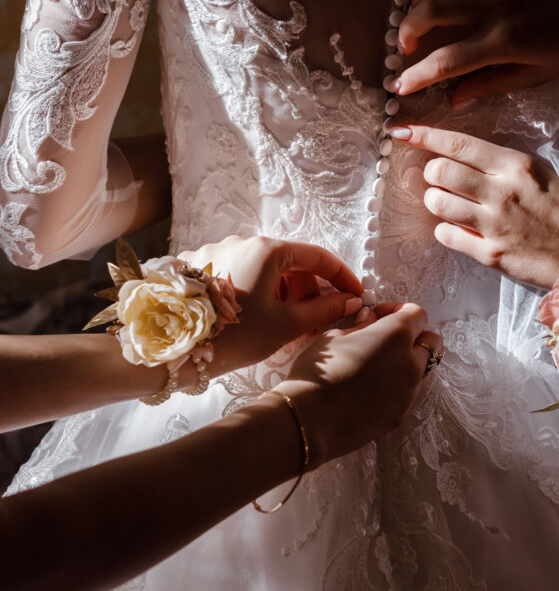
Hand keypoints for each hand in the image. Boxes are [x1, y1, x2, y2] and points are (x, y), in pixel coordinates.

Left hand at [178, 236, 363, 373]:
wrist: (171, 349)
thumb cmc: (235, 336)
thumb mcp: (287, 325)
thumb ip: (325, 309)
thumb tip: (350, 300)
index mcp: (268, 250)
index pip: (318, 256)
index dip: (341, 277)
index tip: (355, 294)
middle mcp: (241, 241)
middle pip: (289, 262)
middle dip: (309, 289)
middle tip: (318, 320)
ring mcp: (215, 252)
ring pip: (262, 269)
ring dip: (281, 292)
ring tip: (284, 324)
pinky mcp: (195, 267)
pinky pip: (237, 274)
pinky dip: (254, 291)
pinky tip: (253, 317)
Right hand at [276, 303, 442, 465]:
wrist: (308, 421)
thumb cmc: (317, 372)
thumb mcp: (334, 337)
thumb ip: (361, 326)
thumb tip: (371, 321)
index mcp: (396, 335)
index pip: (417, 314)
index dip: (399, 309)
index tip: (379, 315)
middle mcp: (411, 363)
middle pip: (432, 342)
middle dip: (414, 335)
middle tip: (387, 337)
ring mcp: (410, 392)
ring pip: (426, 369)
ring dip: (412, 360)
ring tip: (383, 364)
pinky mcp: (401, 415)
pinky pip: (412, 392)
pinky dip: (402, 384)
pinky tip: (376, 387)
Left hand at [391, 124, 558, 289]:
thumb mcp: (539, 172)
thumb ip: (501, 163)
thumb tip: (460, 154)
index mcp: (515, 165)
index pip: (458, 144)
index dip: (424, 135)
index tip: (402, 131)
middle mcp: (501, 191)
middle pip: (440, 171)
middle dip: (431, 174)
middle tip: (440, 180)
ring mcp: (494, 224)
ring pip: (437, 203)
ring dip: (434, 201)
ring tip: (446, 204)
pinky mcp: (490, 254)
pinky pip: (446, 236)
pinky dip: (445, 230)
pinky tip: (457, 229)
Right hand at [396, 0, 558, 102]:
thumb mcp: (541, 73)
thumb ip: (494, 83)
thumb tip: (456, 99)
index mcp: (505, 41)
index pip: (445, 61)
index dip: (416, 76)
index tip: (399, 88)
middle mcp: (497, 5)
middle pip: (431, 12)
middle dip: (408, 32)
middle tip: (405, 49)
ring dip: (419, 1)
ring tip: (416, 19)